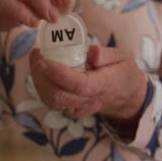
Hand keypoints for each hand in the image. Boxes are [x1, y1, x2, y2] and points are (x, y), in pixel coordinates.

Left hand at [29, 46, 146, 122]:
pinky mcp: (71, 109)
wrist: (126, 96)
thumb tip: (91, 51)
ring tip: (35, 61)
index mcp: (103, 85)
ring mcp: (79, 107)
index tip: (44, 59)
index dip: (58, 73)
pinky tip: (40, 73)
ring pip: (51, 101)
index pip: (78, 84)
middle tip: (36, 55)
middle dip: (41, 75)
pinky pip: (52, 103)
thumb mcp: (121, 57)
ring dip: (38, 82)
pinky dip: (42, 89)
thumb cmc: (122, 71)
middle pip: (58, 95)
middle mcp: (88, 100)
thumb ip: (107, 54)